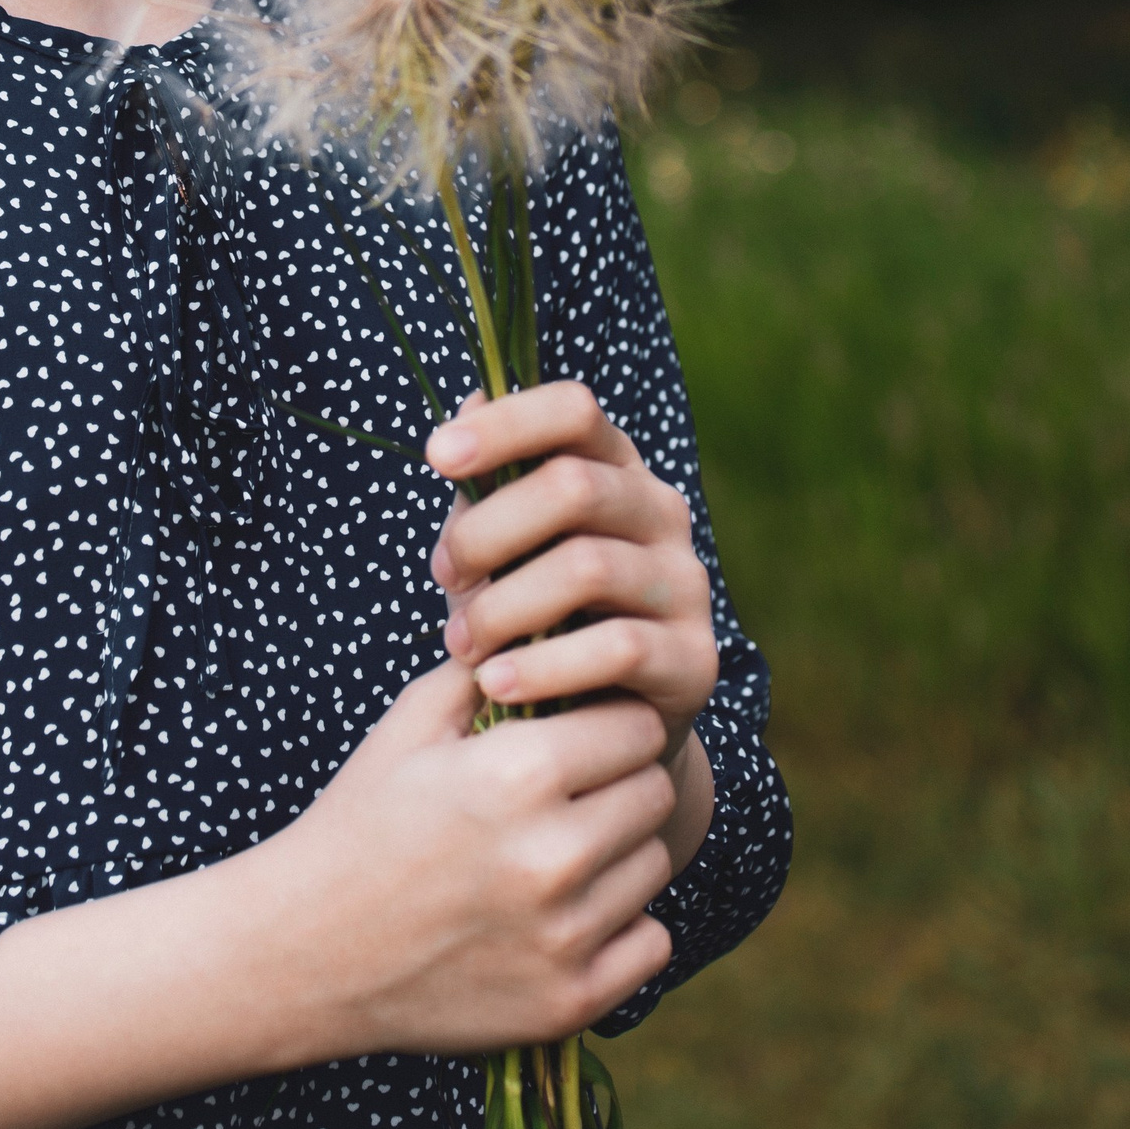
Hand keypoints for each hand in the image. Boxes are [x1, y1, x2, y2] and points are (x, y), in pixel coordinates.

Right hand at [0, 656, 677, 1128]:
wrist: (300, 954)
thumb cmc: (357, 824)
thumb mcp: (408, 727)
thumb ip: (486, 669)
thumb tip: (554, 622)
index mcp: (515, 774)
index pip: (634, 724)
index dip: (605, 724)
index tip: (575, 738)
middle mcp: (552, 855)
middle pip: (652, 792)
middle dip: (616, 784)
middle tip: (566, 797)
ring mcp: (564, 936)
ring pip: (653, 864)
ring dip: (617, 855)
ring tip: (551, 856)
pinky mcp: (571, 1001)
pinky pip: (651, 943)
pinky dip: (618, 928)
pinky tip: (561, 916)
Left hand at [427, 381, 719, 854]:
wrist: (599, 723)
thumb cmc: (537, 617)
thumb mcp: (502, 551)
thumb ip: (485, 490)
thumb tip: (463, 405)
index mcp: (614, 469)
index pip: (574, 411)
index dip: (506, 423)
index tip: (436, 454)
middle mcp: (660, 514)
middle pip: (574, 486)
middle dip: (487, 531)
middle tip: (441, 578)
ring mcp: (685, 585)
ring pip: (589, 567)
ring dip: (504, 607)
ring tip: (459, 647)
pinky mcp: (694, 659)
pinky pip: (616, 649)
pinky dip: (542, 666)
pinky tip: (494, 684)